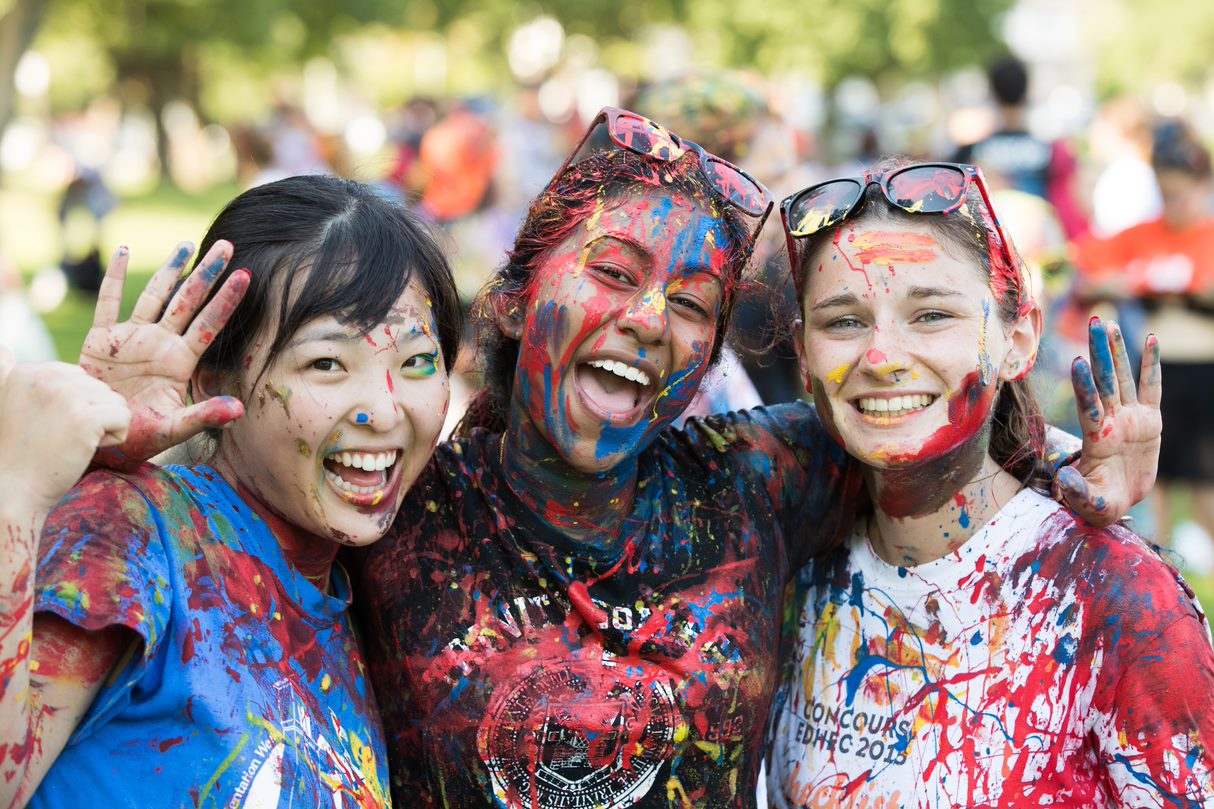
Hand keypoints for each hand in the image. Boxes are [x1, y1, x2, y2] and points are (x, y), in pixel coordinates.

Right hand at [0, 348, 130, 511]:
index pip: (79, 377)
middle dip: (90, 415)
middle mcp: (45, 376)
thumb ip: (10, 373)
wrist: (13, 490)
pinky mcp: (86, 417)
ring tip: (70, 443)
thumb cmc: (20, 453)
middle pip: (99, 388)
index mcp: (28, 371)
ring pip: (115, 402)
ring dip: (103, 427)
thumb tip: (1, 345)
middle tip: (60, 438)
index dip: (72, 406)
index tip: (45, 426)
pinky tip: (86, 448)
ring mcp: (65, 396)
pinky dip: (114, 438)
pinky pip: (124, 417)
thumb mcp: (11, 403)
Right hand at [78, 242, 249, 470]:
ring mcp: (132, 338)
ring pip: (155, 296)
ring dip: (170, 270)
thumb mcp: (173, 429)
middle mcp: (160, 344)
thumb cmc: (137, 438)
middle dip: (206, 273)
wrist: (94, 440)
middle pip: (188, 301)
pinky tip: (126, 252)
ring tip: (187, 245)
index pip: (209, 323)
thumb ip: (204, 416)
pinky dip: (115, 277)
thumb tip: (240, 410)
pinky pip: (109, 302)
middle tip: (226, 246)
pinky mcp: (101, 340)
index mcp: (180, 361)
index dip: (226, 300)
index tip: (246, 275)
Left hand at [1055, 317, 1161, 526]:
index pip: (1089, 406)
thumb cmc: (1098, 503)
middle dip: (1099, 352)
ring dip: (1115, 351)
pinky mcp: (1149, 420)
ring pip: (1122, 378)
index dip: (1084, 386)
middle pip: (1103, 381)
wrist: (1116, 500)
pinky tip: (1151, 340)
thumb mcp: (1089, 503)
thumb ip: (1077, 492)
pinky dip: (1152, 365)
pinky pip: (1151, 388)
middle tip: (1093, 322)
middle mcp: (1111, 421)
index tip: (1077, 361)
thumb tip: (1064, 479)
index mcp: (1096, 439)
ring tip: (1108, 324)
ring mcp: (1129, 418)